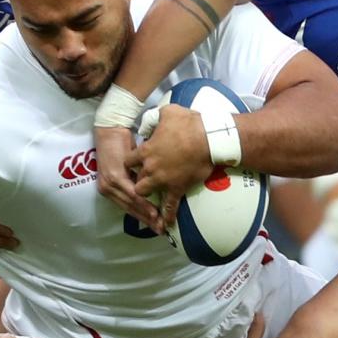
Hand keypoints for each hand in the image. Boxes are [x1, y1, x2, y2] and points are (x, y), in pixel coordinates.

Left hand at [93, 123, 160, 229]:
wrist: (111, 128)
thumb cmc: (121, 144)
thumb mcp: (127, 165)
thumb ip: (134, 177)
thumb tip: (148, 186)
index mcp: (109, 187)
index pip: (127, 206)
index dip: (141, 216)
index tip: (155, 224)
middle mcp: (107, 188)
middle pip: (130, 208)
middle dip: (147, 220)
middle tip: (160, 229)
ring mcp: (110, 183)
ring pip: (131, 204)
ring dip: (147, 215)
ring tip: (161, 223)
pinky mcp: (115, 176)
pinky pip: (131, 194)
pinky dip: (143, 204)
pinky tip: (154, 212)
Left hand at [127, 107, 216, 231]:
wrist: (209, 139)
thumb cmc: (189, 123)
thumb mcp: (167, 112)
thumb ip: (153, 118)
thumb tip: (148, 121)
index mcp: (146, 151)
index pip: (128, 161)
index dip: (131, 162)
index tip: (135, 162)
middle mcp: (150, 168)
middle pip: (135, 179)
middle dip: (137, 180)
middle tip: (143, 179)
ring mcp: (163, 180)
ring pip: (145, 193)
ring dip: (147, 194)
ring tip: (150, 196)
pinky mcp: (177, 188)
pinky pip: (170, 206)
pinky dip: (167, 216)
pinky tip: (166, 225)